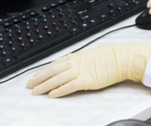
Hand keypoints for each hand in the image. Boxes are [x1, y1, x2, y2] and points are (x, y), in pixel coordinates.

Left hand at [27, 44, 150, 97]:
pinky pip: (69, 86)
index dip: (43, 70)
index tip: (34, 76)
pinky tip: (52, 95)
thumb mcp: (91, 55)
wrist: (121, 59)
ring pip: (57, 78)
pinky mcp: (86, 80)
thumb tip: (71, 66)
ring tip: (36, 92)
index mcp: (76, 56)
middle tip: (29, 85)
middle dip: (39, 78)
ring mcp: (80, 71)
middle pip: (52, 71)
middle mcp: (76, 63)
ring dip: (45, 85)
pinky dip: (59, 90)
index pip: (54, 64)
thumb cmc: (110, 57)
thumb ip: (80, 61)